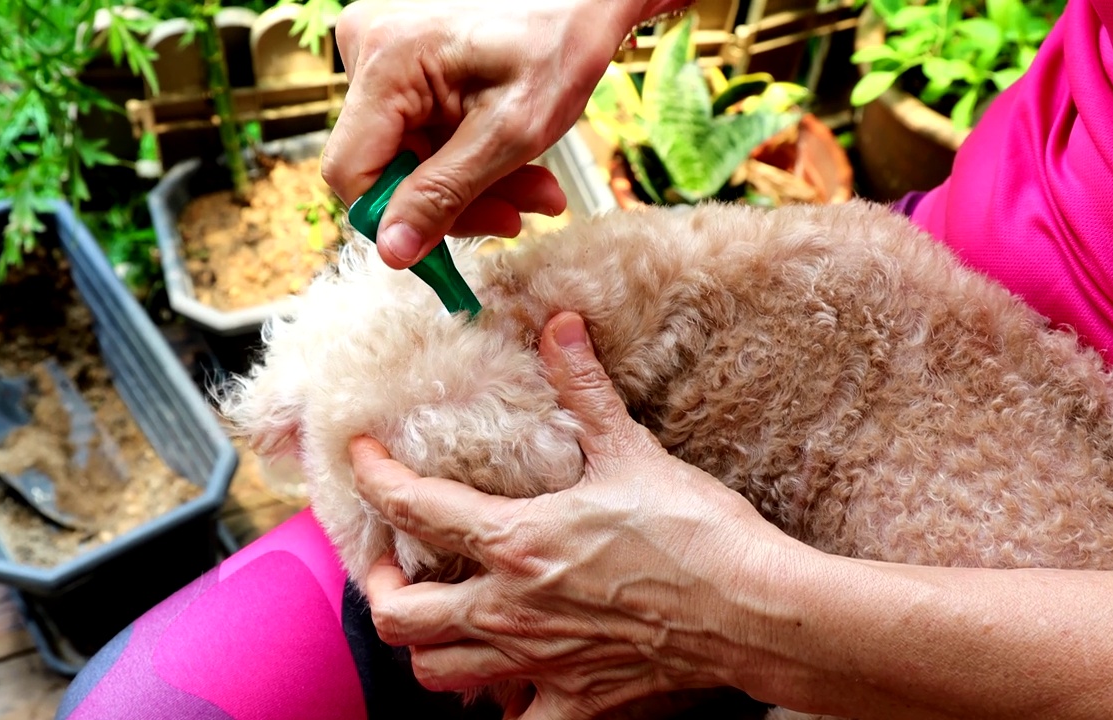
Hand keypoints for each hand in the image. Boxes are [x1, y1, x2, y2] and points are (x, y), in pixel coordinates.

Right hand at [321, 0, 649, 268]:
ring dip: (471, 182)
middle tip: (519, 215)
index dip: (395, 221)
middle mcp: (366, 46)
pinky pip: (419, 128)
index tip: (447, 251)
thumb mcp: (511, 132)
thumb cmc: (560, 42)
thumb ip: (444, 194)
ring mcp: (381, 48)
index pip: (350, 173)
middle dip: (454, 201)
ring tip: (536, 187)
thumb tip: (391, 251)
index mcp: (386, 60)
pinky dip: (467, 152)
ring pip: (407, 152)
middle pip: (385, 165)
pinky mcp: (400, 56)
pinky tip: (514, 156)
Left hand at [348, 312, 813, 717]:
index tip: (361, 458)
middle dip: (381, 586)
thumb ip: (584, 389)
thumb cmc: (695, 534)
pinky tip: (508, 687)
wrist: (751, 612)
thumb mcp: (633, 451)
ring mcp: (538, 662)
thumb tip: (559, 324)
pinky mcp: (577, 700)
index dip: (372, 477)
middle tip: (395, 561)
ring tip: (438, 616)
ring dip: (425, 644)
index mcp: (516, 541)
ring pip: (438, 673)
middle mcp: (510, 609)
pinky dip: (501, 708)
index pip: (412, 506)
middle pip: (399, 616)